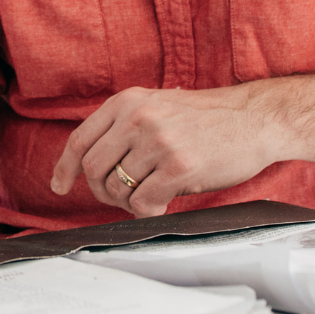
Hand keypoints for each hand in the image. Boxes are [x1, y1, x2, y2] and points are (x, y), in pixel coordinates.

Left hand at [51, 84, 276, 217]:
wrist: (254, 118)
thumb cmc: (205, 119)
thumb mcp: (156, 105)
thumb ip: (124, 126)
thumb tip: (90, 163)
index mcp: (126, 102)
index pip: (80, 139)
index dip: (65, 168)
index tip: (59, 187)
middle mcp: (137, 118)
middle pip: (93, 168)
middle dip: (102, 191)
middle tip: (122, 197)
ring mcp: (157, 142)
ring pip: (117, 188)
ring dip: (129, 202)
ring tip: (151, 194)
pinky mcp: (179, 167)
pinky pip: (143, 203)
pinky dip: (147, 211)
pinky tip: (164, 203)